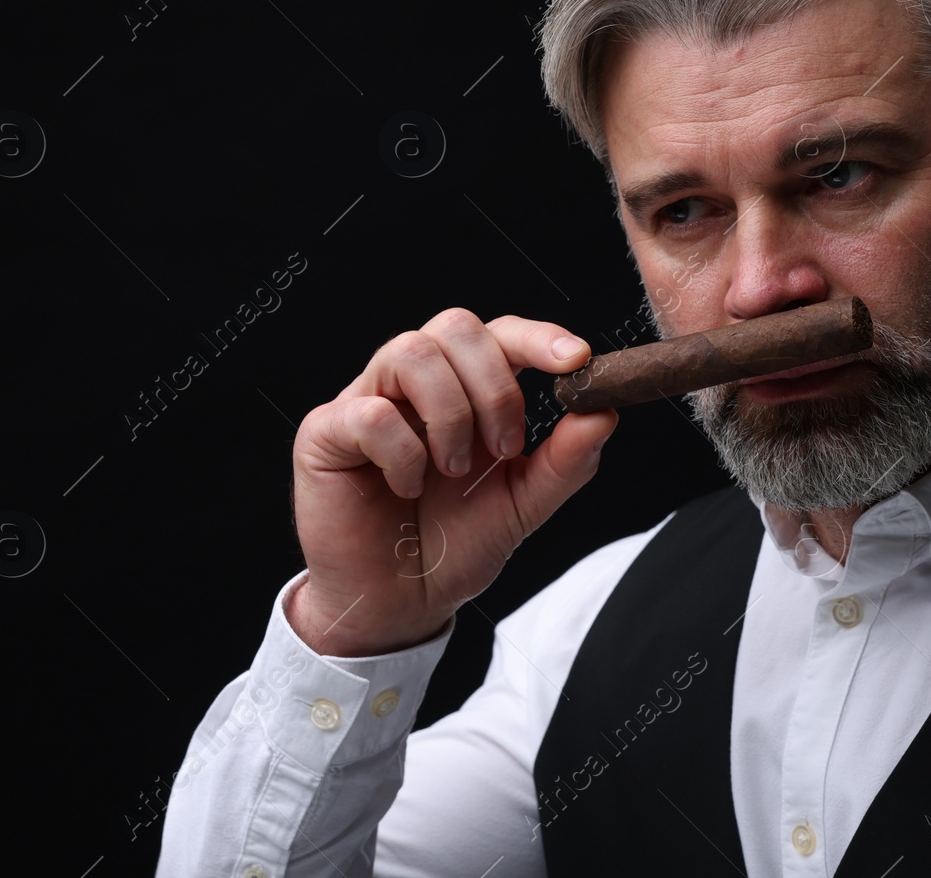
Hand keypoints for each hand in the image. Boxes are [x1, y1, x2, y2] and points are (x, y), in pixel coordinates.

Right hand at [288, 309, 616, 655]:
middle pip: (455, 325)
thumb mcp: (524, 505)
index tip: (577, 360)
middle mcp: (417, 385)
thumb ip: (565, 461)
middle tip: (505, 448)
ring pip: (412, 351)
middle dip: (494, 383)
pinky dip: (402, 451)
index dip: (539, 336)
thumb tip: (603, 412)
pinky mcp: (327, 431)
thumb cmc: (455, 545)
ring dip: (449, 414)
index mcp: (467, 390)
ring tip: (453, 469)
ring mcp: (369, 400)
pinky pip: (369, 411)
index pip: (501, 334)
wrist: (400, 603)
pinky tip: (407, 486)